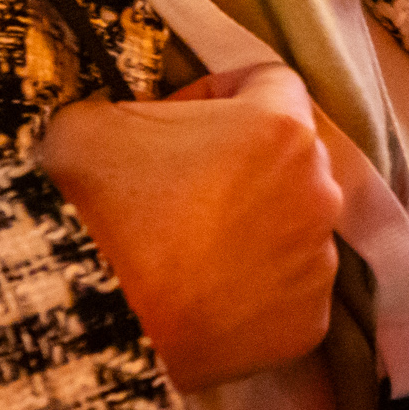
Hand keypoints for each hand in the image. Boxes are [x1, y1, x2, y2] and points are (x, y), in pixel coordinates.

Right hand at [39, 61, 344, 393]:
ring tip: (186, 249)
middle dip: (240, 161)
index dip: (219, 95)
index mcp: (282, 129)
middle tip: (178, 187)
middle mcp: (318, 191)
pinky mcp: (307, 322)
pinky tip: (203, 294)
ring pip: (291, 225)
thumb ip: (129, 103)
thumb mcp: (90, 124)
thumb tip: (133, 119)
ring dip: (251, 226)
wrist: (92, 326)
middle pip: (288, 157)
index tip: (176, 121)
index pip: (270, 83)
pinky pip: (288, 289)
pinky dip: (255, 288)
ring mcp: (318, 262)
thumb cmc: (97, 212)